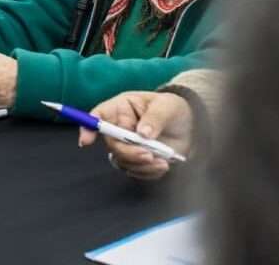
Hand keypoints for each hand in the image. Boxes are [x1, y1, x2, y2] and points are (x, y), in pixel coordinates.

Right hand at [78, 91, 193, 179]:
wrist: (191, 127)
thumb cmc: (173, 109)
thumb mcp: (167, 107)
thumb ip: (154, 118)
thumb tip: (142, 133)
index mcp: (121, 108)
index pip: (98, 116)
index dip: (89, 127)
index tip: (87, 141)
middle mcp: (119, 127)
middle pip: (112, 144)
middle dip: (129, 152)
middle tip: (149, 155)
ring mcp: (127, 145)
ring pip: (122, 160)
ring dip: (140, 164)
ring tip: (162, 161)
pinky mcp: (136, 160)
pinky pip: (135, 171)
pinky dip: (148, 172)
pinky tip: (163, 166)